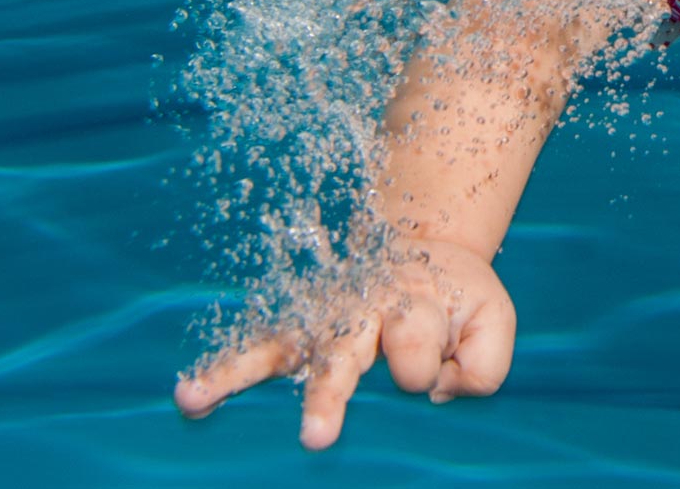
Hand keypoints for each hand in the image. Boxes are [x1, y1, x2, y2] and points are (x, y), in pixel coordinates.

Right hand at [173, 239, 516, 449]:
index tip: (435, 361)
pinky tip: (187, 396)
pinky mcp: (296, 330)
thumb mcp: (492, 320)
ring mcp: (321, 320)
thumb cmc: (455, 297)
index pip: (414, 348)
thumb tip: (434, 394)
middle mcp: (358, 312)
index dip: (425, 362)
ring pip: (279, 347)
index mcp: (412, 304)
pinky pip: (254, 349)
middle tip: (316, 436)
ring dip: (237, 375)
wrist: (423, 243)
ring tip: (196, 398)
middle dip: (331, 395)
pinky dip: (221, 369)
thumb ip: (483, 365)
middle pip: (343, 353)